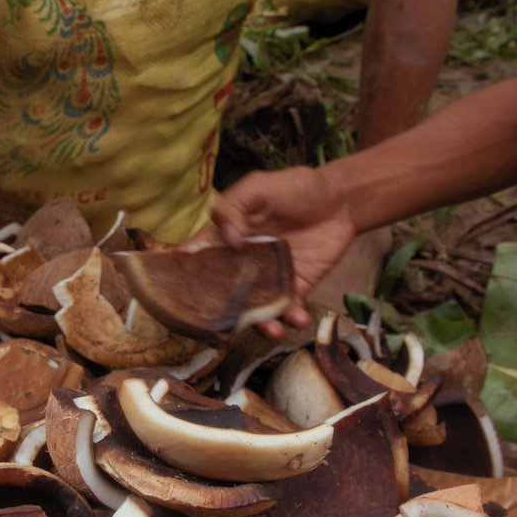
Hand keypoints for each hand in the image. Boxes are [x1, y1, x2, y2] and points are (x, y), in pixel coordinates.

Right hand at [195, 166, 356, 338]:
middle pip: (222, 296)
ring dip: (260, 324)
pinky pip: (288, 309)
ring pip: (254, 309)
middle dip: (222, 315)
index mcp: (223, 240)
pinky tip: (298, 317)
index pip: (195, 262)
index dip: (181, 279)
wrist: (340, 200)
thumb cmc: (294, 188)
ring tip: (271, 329)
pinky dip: (291, 318)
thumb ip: (234, 207)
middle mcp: (241, 265)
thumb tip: (229, 238)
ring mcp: (267, 279)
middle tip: (226, 325)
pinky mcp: (294, 288)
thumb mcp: (258, 187)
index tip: (176, 298)